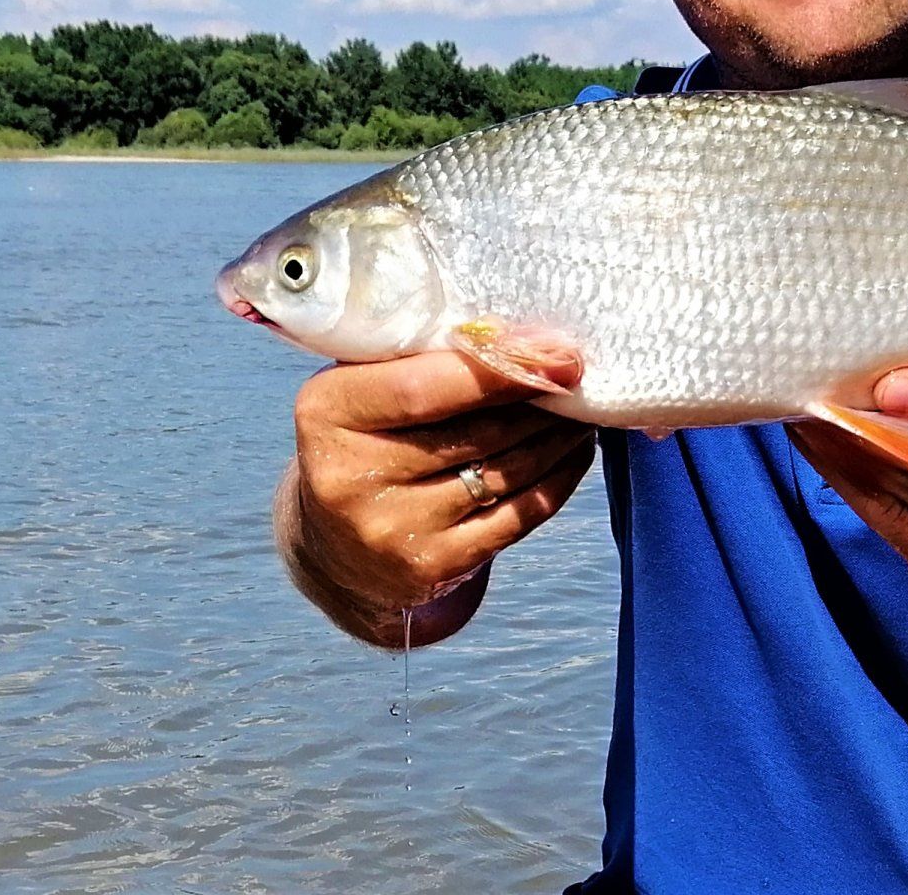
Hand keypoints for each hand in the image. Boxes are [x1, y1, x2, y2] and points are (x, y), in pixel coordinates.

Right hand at [280, 347, 595, 640]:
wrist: (337, 545)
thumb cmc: (366, 439)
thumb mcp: (366, 387)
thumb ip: (425, 358)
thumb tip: (523, 340)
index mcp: (327, 413)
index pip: (425, 389)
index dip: (500, 371)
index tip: (559, 355)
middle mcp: (350, 478)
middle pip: (476, 432)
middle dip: (539, 403)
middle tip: (579, 377)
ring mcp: (390, 530)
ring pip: (504, 473)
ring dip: (555, 439)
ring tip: (580, 412)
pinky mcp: (431, 567)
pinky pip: (516, 517)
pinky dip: (555, 480)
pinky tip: (572, 454)